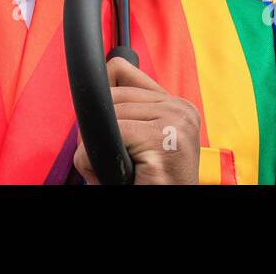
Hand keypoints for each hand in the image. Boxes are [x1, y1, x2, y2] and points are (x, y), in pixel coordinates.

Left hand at [72, 56, 200, 184]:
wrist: (168, 204)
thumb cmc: (152, 183)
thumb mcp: (140, 137)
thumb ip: (128, 105)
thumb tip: (108, 70)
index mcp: (178, 106)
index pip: (122, 71)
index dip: (104, 98)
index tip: (105, 121)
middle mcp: (181, 110)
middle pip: (111, 96)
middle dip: (97, 129)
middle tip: (112, 160)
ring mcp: (175, 124)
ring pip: (106, 117)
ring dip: (96, 150)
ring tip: (119, 171)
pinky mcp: (162, 143)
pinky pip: (105, 138)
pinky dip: (94, 161)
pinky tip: (119, 175)